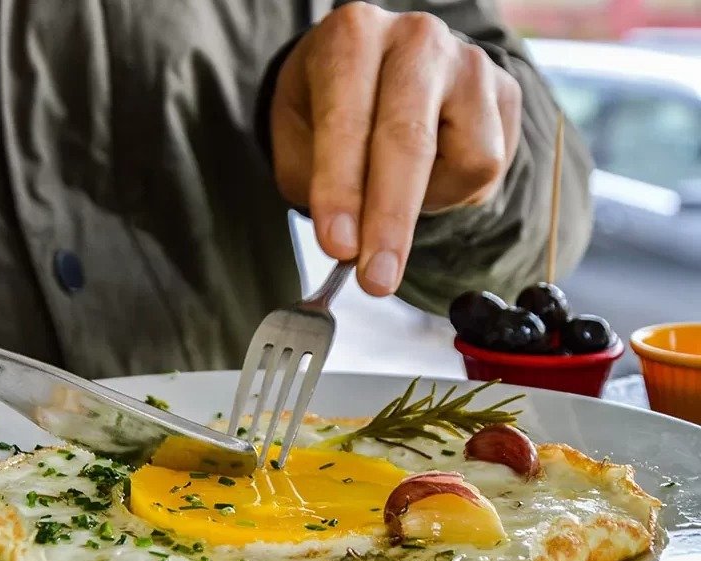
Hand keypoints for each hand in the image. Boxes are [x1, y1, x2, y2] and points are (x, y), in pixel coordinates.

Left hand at [270, 3, 521, 295]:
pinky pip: (487, 168)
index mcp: (353, 37)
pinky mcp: (505, 93)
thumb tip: (352, 247)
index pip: (347, 120)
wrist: (374, 74)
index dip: (342, 189)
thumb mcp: (299, 142)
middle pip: (410, 140)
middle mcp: (416, 40)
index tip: (337, 247)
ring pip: (467, 160)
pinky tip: (428, 174)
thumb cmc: (328, 111)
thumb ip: (317, 187)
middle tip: (376, 279)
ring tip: (394, 193)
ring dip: (425, 204)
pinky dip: (453, 192)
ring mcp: (470, 63)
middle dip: (390, 219)